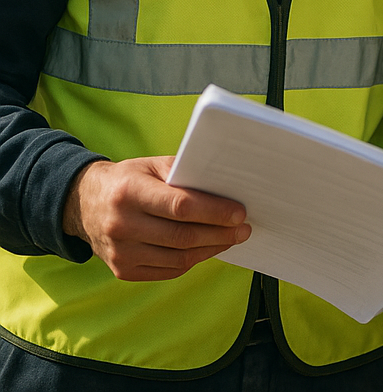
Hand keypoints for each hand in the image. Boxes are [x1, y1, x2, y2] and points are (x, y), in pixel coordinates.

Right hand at [62, 157, 250, 280]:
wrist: (84, 204)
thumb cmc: (128, 180)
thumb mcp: (152, 166)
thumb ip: (184, 175)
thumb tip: (224, 188)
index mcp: (129, 192)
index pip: (180, 206)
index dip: (214, 211)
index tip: (240, 212)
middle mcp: (122, 225)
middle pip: (183, 236)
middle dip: (220, 233)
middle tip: (244, 229)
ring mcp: (120, 253)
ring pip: (178, 258)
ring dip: (211, 249)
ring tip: (232, 238)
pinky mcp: (123, 270)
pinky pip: (167, 270)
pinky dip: (193, 260)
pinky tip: (208, 249)